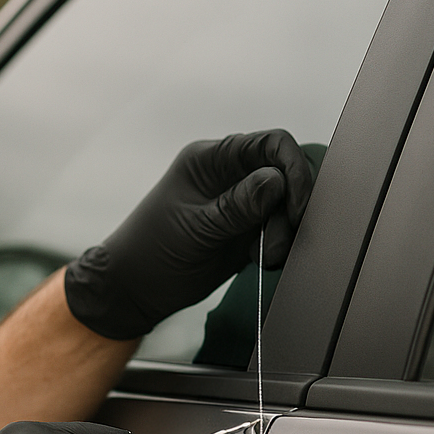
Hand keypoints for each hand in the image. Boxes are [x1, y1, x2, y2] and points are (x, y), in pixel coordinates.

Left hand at [64, 130, 314, 339]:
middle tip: (276, 244)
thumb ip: (238, 205)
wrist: (136, 290)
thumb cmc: (151, 253)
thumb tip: (277, 180)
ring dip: (284, 232)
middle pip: (284, 174)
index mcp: (211, 159)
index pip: (270, 144)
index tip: (297, 204)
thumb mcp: (196, 229)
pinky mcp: (247, 229)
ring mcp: (240, 202)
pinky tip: (261, 260)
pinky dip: (280, 244)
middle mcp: (229, 175)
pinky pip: (279, 228)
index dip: (293, 168)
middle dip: (288, 210)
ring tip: (264, 258)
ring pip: (285, 205)